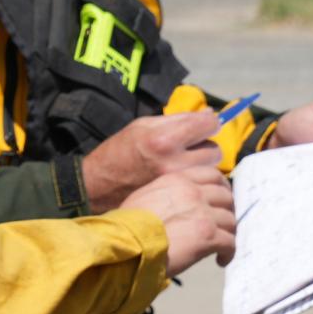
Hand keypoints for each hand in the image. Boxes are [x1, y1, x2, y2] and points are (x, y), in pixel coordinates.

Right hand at [81, 110, 219, 209]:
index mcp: (164, 140)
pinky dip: (197, 178)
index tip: (206, 123)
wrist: (98, 186)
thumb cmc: (119, 151)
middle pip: (214, 151)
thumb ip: (179, 119)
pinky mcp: (177, 198)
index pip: (208, 126)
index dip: (210, 122)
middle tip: (191, 145)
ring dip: (203, 164)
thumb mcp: (143, 125)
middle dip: (206, 145)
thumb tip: (209, 115)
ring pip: (211, 170)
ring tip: (184, 162)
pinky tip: (182, 176)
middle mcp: (173, 164)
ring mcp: (177, 185)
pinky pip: (201, 184)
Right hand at [126, 164, 237, 272]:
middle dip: (228, 210)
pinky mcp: (208, 236)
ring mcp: (203, 213)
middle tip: (224, 223)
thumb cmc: (127, 225)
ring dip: (228, 233)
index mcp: (178, 180)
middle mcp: (194, 192)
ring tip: (221, 246)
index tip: (221, 198)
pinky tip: (220, 260)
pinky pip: (230, 242)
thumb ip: (167, 193)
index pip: (211, 174)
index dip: (222, 187)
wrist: (126, 244)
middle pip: (226, 196)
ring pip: (230, 220)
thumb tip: (175, 204)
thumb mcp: (145, 196)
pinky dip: (228, 252)